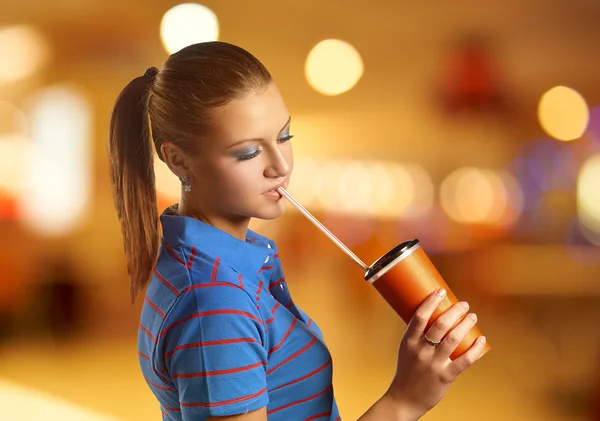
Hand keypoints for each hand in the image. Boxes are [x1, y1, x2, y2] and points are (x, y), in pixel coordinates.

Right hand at [386, 289, 486, 418]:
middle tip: (464, 305)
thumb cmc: (407, 371)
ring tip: (472, 317)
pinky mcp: (445, 376)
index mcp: (409, 342)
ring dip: (465, 325)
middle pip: (440, 325)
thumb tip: (437, 316)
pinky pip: (464, 361)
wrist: (404, 399)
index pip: (420, 316)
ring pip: (453, 339)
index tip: (441, 292)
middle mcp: (421, 351)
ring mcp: (433, 364)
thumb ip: (419, 335)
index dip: (431, 302)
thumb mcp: (406, 350)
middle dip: (455, 311)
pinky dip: (475, 349)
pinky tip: (481, 340)